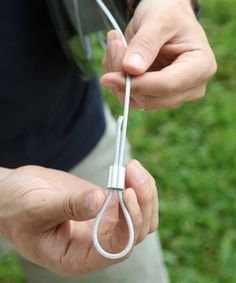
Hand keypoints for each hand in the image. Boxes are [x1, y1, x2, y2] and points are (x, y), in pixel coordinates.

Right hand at [0, 160, 157, 275]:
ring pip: (139, 215)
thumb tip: (100, 200)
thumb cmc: (15, 207)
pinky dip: (135, 184)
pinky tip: (129, 168)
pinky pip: (131, 200)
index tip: (128, 193)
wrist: (13, 194)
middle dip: (142, 200)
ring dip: (144, 190)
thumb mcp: (36, 208)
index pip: (116, 248)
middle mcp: (95, 244)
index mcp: (76, 256)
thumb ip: (68, 206)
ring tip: (132, 165)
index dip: (128, 223)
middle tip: (132, 169)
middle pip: (136, 231)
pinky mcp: (103, 206)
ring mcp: (102, 224)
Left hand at [101, 0, 216, 109]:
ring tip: (116, 44)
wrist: (164, 15)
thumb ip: (145, 44)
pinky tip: (118, 57)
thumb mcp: (157, 20)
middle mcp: (190, 86)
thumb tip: (131, 69)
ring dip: (118, 77)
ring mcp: (173, 94)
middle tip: (114, 44)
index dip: (136, 85)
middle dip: (124, 78)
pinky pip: (131, 98)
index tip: (109, 77)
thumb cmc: (168, 12)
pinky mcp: (156, 96)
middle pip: (150, 98)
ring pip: (137, 101)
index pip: (167, 86)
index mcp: (200, 66)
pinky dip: (118, 80)